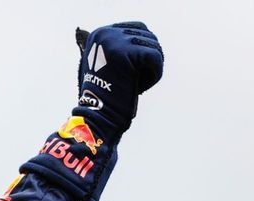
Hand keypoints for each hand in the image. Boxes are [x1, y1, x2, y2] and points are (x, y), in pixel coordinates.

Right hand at [74, 22, 163, 137]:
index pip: (137, 29)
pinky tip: (141, 87)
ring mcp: (115, 41)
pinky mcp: (127, 53)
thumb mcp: (105, 65)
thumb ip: (117, 49)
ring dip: (152, 68)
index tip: (134, 71)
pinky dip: (155, 74)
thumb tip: (141, 38)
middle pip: (148, 35)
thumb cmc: (104, 98)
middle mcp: (106, 34)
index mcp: (99, 34)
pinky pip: (155, 57)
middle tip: (139, 79)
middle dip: (149, 58)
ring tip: (137, 84)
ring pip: (154, 46)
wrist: (97, 117)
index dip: (143, 50)